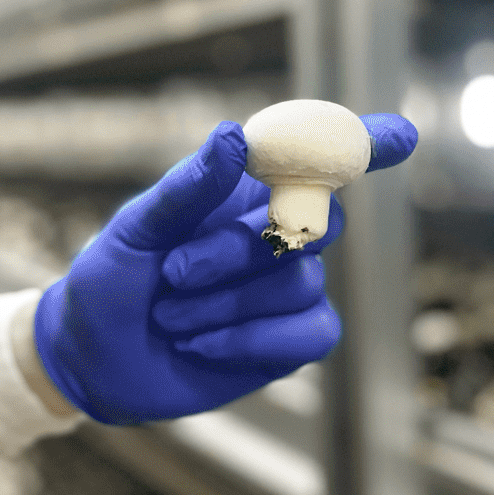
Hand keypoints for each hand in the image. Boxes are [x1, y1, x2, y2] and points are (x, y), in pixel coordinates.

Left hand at [33, 113, 417, 424]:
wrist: (93, 359)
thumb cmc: (112, 280)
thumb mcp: (136, 229)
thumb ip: (188, 187)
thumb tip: (235, 135)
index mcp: (243, 192)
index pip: (317, 160)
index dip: (364, 145)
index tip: (401, 137)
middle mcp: (276, 233)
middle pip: (317, 223)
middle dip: (240, 250)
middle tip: (174, 271)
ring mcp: (287, 289)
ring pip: (301, 282)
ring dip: (226, 303)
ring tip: (171, 316)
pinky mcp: (289, 341)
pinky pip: (313, 333)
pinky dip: (252, 339)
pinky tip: (203, 343)